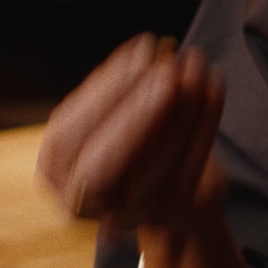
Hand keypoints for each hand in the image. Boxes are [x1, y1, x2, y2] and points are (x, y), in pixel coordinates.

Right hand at [38, 34, 226, 229]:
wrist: (167, 194)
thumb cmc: (129, 138)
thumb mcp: (109, 114)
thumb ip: (116, 93)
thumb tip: (143, 57)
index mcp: (52, 172)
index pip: (67, 137)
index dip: (103, 92)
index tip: (139, 50)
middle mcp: (82, 204)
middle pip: (101, 166)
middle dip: (135, 112)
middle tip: (168, 66)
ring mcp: (126, 216)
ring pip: (152, 170)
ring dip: (179, 112)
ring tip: (196, 66)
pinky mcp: (169, 217)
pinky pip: (189, 172)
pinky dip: (205, 127)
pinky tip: (215, 88)